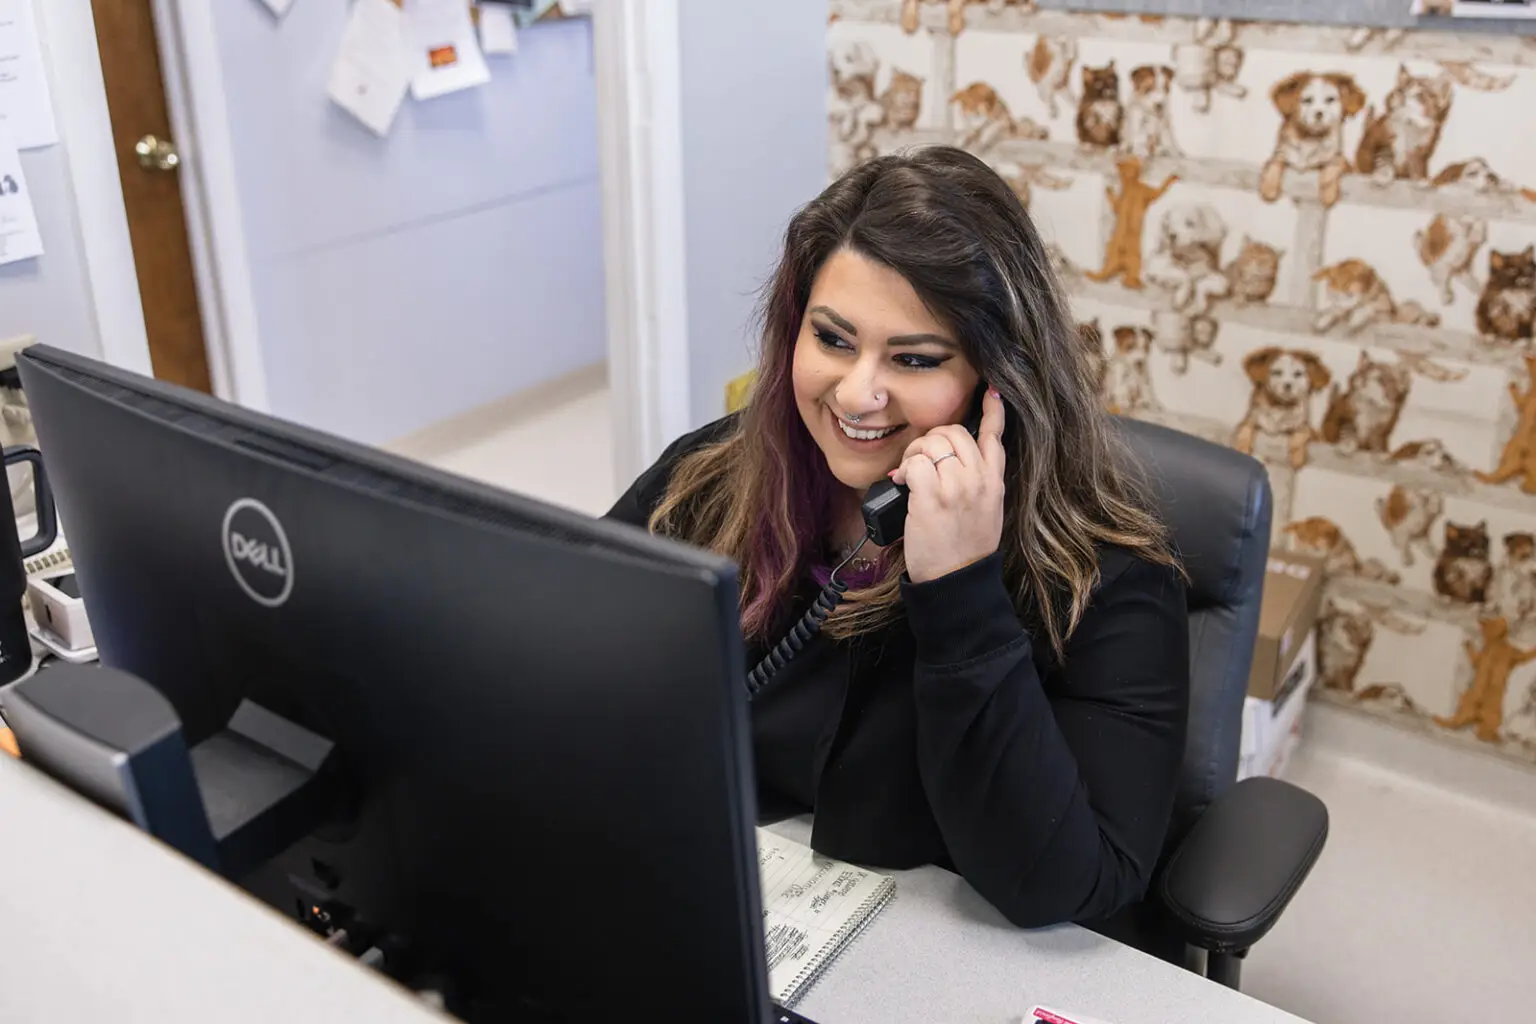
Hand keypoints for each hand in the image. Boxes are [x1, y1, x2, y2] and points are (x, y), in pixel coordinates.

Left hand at [889, 388, 1005, 583]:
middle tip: (920, 460)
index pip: (995, 437)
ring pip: (932, 443)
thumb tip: (957, 462)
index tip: (990, 393)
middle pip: (954, 432)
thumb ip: (980, 483)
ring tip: (909, 475)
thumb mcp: (987, 511)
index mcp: (993, 482)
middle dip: (932, 439)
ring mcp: (956, 487)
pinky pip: (915, 462)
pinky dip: (904, 470)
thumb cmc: (966, 549)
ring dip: (914, 453)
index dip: (993, 412)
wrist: (956, 579)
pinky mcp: (931, 497)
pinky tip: (903, 484)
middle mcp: (978, 480)